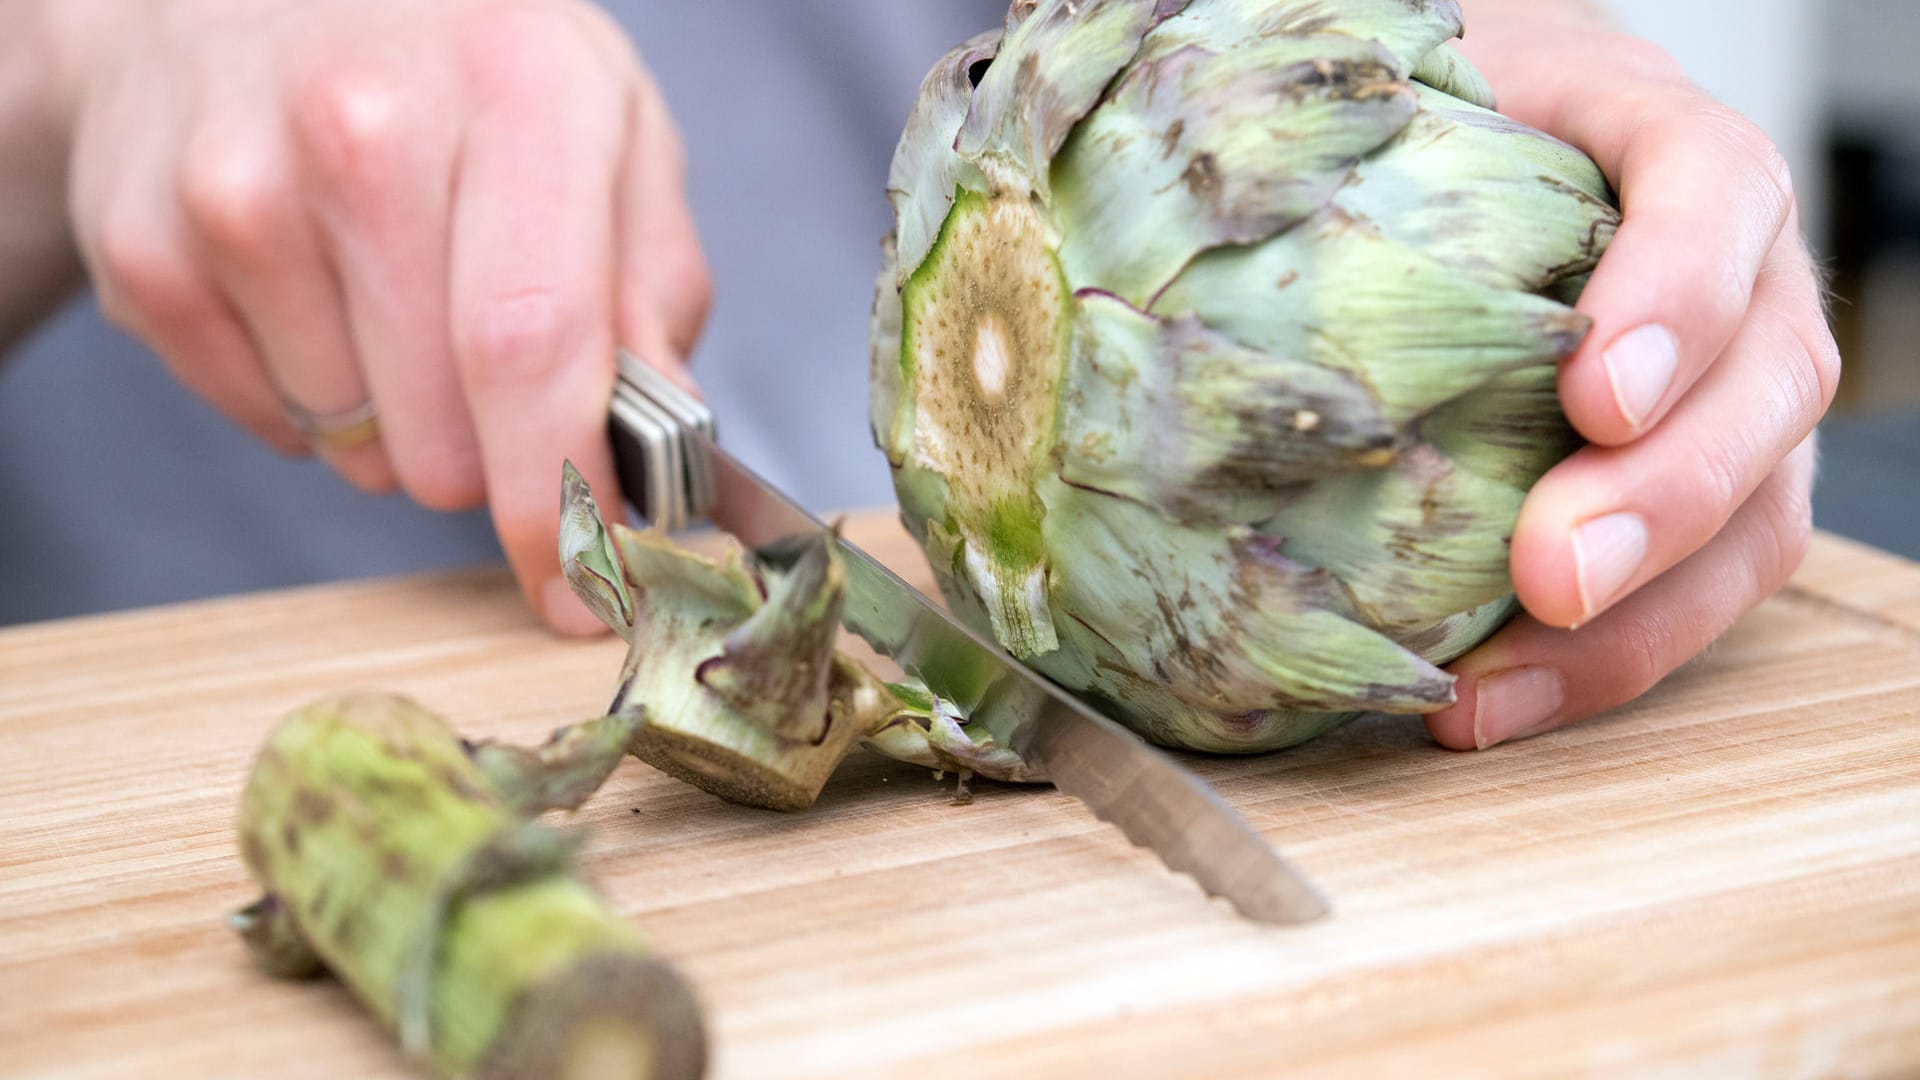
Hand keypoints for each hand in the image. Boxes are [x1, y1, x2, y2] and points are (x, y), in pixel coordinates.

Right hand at [50, 0, 709, 633]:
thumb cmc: (460, 65)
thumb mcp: (606, 129)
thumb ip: (651, 289)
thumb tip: (662, 458)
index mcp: (513, 92)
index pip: (531, 348)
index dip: (560, 501)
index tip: (586, 591)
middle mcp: (359, 131)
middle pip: (447, 434)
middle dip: (495, 452)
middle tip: (488, 355)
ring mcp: (232, 191)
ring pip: (357, 447)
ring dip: (398, 419)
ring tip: (392, 290)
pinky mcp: (144, 249)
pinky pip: (268, 425)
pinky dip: (310, 395)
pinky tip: (315, 289)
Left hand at [1427, 6, 1840, 748]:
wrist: (1483, 153)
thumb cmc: (1431, 139)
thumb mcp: (1410, 106)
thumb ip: (1371, 146)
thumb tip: (1208, 226)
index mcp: (1667, 150)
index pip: (1716, 193)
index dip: (1675, 297)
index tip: (1590, 397)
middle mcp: (1741, 273)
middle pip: (1770, 378)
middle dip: (1665, 493)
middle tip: (1549, 573)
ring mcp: (1738, 390)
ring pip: (1760, 510)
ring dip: (1642, 615)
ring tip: (1503, 683)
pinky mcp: (1712, 490)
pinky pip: (1703, 588)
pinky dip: (1606, 660)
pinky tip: (1497, 699)